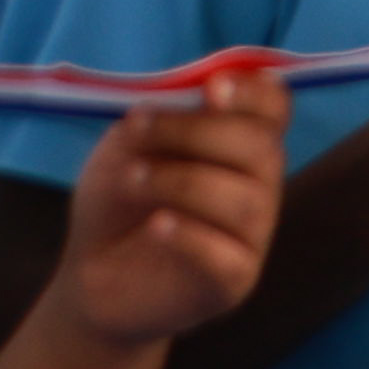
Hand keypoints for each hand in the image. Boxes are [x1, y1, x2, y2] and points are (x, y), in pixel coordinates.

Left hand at [49, 68, 289, 349]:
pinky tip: (156, 226)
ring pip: (245, 200)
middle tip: (136, 131)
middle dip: (195, 132)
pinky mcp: (234, 280)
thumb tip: (201, 88)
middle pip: (261, 148)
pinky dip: (188, 235)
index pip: (275, 110)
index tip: (211, 88)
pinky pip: (226, 253)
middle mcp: (259, 186)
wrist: (93, 276)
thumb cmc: (117, 204)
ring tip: (132, 181)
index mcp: (240, 146)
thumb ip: (164, 114)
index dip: (253, 94)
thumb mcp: (127, 147)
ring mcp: (252, 235)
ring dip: (181, 181)